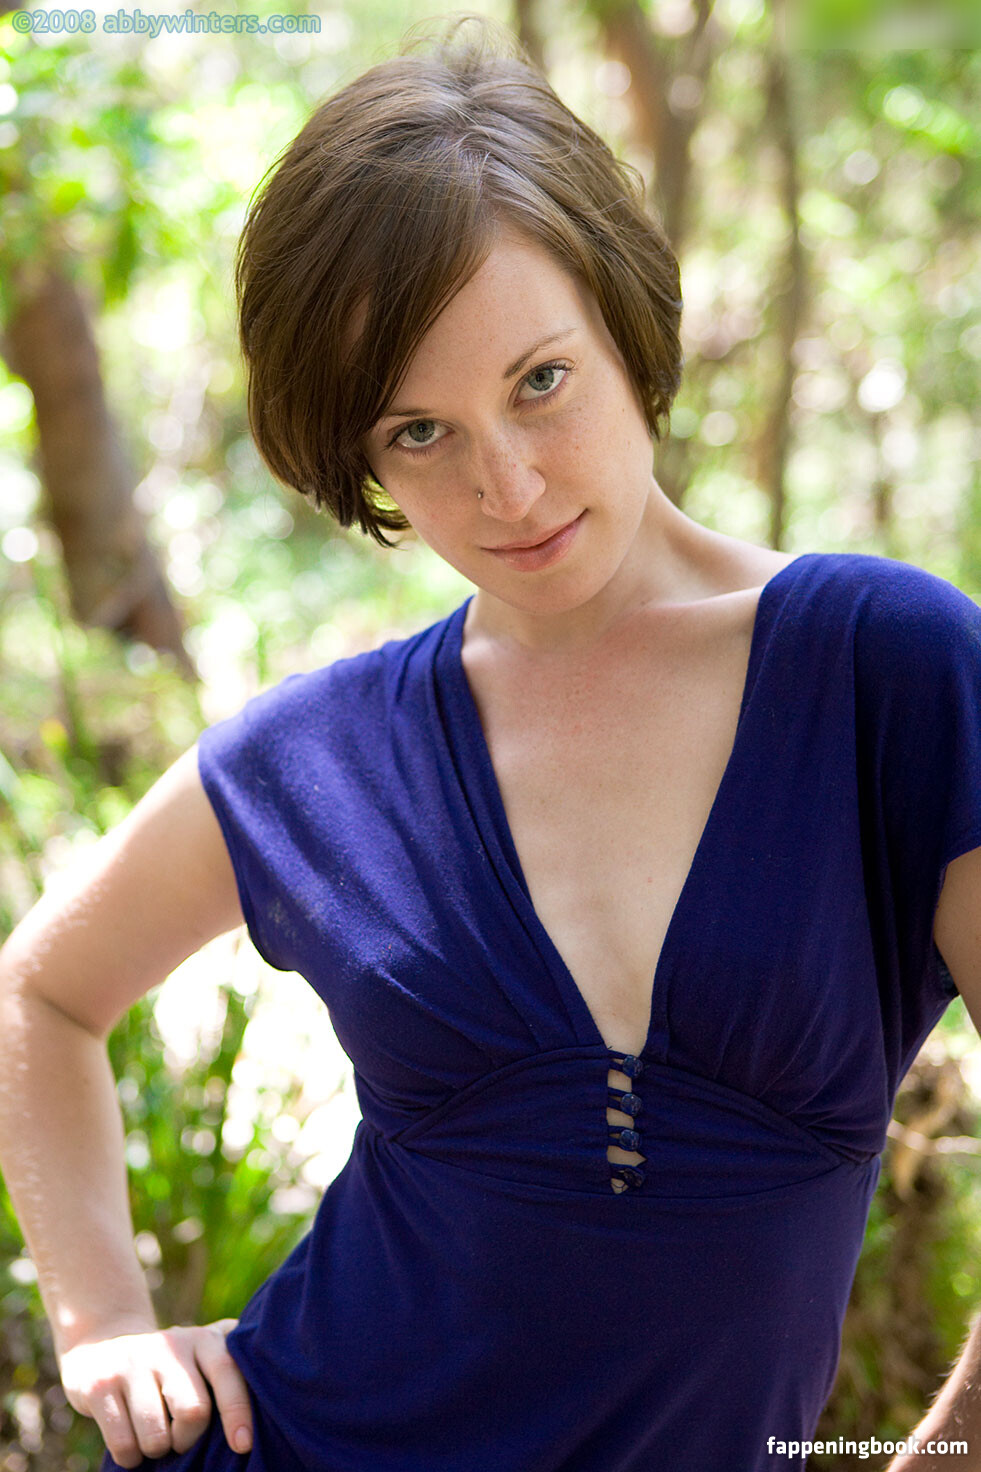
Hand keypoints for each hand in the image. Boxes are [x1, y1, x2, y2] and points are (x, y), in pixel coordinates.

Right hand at [58, 1318, 252, 1466]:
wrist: (101, 1343)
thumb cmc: (168, 1365)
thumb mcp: (200, 1353)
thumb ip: (232, 1365)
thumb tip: (275, 1397)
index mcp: (203, 1339)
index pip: (228, 1373)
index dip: (238, 1411)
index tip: (244, 1445)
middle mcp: (170, 1345)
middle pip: (193, 1411)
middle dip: (188, 1440)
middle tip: (180, 1440)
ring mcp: (132, 1363)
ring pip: (156, 1435)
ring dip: (156, 1451)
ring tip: (153, 1438)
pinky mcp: (100, 1385)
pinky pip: (123, 1443)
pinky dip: (130, 1458)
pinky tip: (130, 1445)